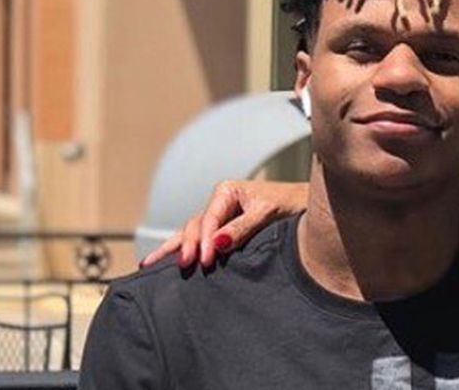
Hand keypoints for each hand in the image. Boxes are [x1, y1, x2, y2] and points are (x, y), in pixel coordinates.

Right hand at [139, 180, 307, 269]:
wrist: (308, 206)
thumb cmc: (291, 204)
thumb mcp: (267, 213)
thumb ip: (243, 228)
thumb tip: (217, 244)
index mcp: (226, 191)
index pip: (208, 219)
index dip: (205, 241)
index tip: (206, 261)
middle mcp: (219, 203)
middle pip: (194, 226)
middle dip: (187, 246)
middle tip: (184, 267)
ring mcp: (219, 217)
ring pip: (191, 233)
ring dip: (175, 249)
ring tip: (150, 266)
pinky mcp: (222, 231)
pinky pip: (199, 241)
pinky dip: (183, 250)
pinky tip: (162, 262)